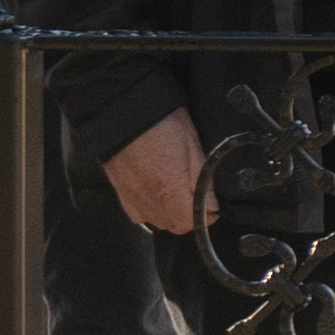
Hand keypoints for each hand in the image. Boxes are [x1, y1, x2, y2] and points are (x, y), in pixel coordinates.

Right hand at [103, 109, 206, 238]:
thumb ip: (203, 179)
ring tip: (178, 193)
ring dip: (171, 214)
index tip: (212, 204)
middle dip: (190, 216)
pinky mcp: (121, 191)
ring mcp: (132, 197)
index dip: (206, 216)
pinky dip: (151, 209)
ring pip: (157, 221)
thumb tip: (213, 205)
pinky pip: (139, 214)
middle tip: (197, 195)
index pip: (190, 222)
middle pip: (174, 225)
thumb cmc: (162, 122)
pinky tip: (157, 193)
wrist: (124, 109)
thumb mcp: (192, 144)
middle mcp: (149, 199)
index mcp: (169, 188)